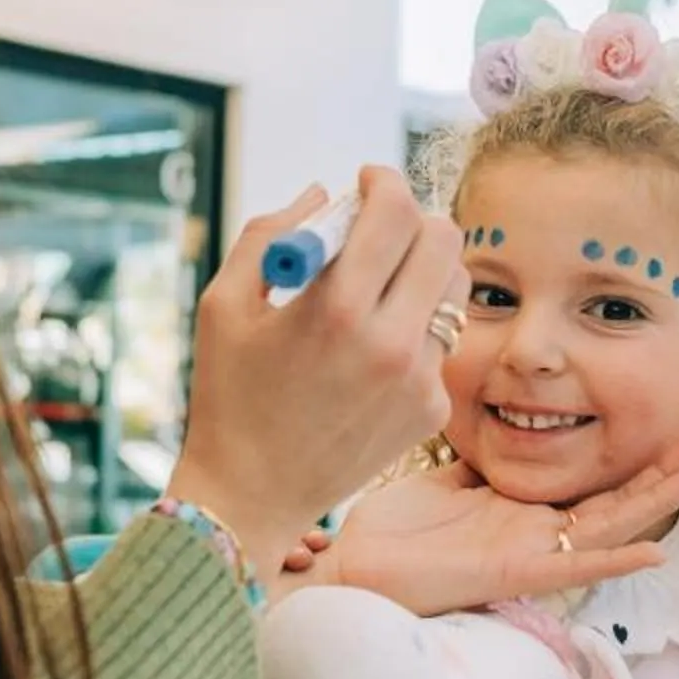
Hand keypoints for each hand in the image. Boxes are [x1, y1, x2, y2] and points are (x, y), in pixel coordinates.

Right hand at [164, 168, 467, 570]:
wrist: (250, 496)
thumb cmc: (228, 394)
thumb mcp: (224, 304)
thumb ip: (271, 234)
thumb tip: (322, 192)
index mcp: (337, 309)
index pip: (397, 212)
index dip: (384, 182)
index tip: (367, 183)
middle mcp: (391, 343)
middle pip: (444, 238)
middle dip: (411, 220)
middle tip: (378, 230)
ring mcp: (419, 380)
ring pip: (454, 288)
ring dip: (422, 270)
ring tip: (377, 289)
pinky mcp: (431, 409)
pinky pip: (441, 341)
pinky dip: (412, 330)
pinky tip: (368, 354)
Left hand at [313, 431, 678, 613]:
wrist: (356, 568)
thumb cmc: (395, 531)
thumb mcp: (448, 481)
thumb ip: (484, 463)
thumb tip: (507, 427)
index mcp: (524, 511)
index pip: (594, 481)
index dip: (635, 458)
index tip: (670, 423)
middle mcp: (537, 534)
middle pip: (616, 499)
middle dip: (662, 469)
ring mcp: (530, 554)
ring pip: (609, 526)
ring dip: (656, 502)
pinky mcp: (513, 573)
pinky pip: (573, 567)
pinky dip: (614, 560)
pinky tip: (654, 552)